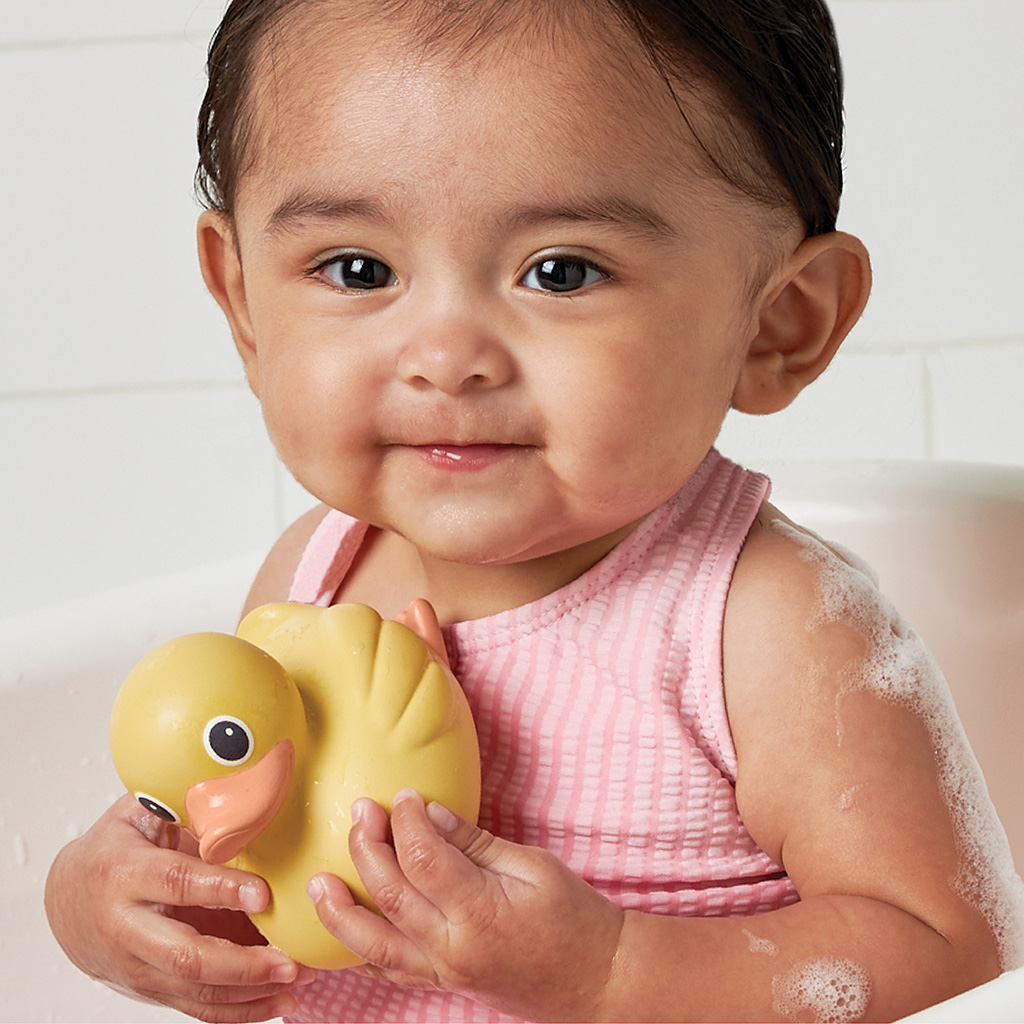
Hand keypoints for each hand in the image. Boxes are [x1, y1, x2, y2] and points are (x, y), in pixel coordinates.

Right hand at [44, 794, 315, 1021]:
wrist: (66, 896)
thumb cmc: (116, 846)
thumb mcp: (140, 814)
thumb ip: (183, 805)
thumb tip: (242, 783)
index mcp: (124, 873)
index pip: (177, 883)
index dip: (221, 889)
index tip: (265, 894)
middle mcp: (127, 927)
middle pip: (186, 955)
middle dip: (242, 963)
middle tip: (290, 960)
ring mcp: (136, 966)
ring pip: (194, 990)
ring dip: (250, 993)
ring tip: (298, 982)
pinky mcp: (149, 989)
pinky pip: (194, 1008)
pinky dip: (238, 1011)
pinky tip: (277, 1004)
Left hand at [306, 789, 623, 1022]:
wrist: (596, 979)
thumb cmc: (575, 918)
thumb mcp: (533, 865)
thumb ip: (475, 841)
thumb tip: (429, 814)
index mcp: (482, 911)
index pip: (424, 858)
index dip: (407, 821)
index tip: (407, 795)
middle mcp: (454, 947)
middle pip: (391, 895)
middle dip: (367, 848)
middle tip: (360, 811)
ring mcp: (445, 972)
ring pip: (375, 945)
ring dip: (340, 912)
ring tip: (316, 883)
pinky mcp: (443, 983)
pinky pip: (391, 969)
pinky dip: (360, 949)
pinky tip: (343, 927)